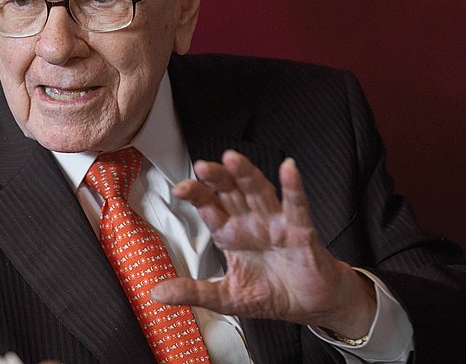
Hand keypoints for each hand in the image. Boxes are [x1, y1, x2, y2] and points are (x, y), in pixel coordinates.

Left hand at [150, 150, 375, 337]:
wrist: (309, 306)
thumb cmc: (270, 294)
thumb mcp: (225, 297)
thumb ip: (193, 291)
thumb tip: (156, 293)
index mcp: (231, 233)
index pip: (210, 208)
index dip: (197, 195)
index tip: (180, 189)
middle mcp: (250, 222)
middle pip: (231, 192)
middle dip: (216, 178)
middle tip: (201, 167)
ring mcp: (275, 223)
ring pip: (258, 191)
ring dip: (247, 174)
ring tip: (232, 159)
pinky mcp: (300, 231)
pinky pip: (296, 206)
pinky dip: (293, 186)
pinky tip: (288, 168)